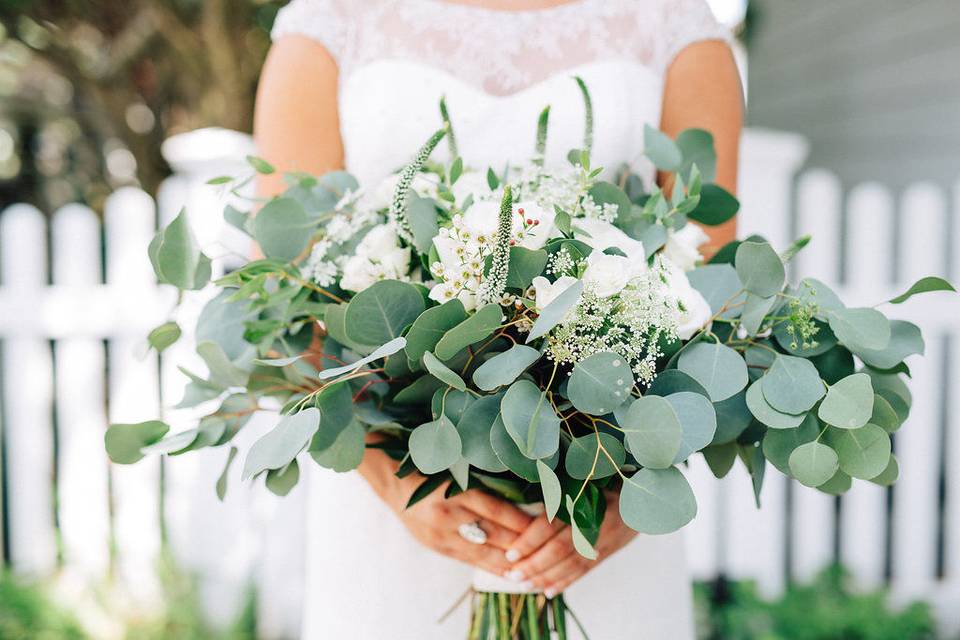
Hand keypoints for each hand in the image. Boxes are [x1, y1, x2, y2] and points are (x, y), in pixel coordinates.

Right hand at [394, 479, 534, 575]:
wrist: (396, 486)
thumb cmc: (434, 472)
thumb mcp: (458, 471)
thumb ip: (486, 483)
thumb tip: (526, 493)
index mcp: (456, 491)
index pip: (498, 510)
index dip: (523, 521)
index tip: (547, 525)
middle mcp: (449, 514)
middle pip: (494, 534)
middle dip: (523, 546)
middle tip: (550, 552)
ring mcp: (443, 534)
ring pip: (485, 554)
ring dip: (512, 564)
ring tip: (536, 572)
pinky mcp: (440, 547)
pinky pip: (473, 562)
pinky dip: (494, 568)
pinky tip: (512, 575)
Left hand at [504, 491, 636, 596]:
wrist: (644, 492)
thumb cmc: (606, 478)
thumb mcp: (584, 476)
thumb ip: (559, 486)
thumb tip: (523, 495)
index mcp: (582, 499)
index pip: (552, 524)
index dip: (530, 540)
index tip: (511, 553)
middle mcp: (594, 521)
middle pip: (560, 549)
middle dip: (534, 565)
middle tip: (513, 576)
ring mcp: (604, 538)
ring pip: (572, 563)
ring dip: (546, 577)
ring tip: (524, 586)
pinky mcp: (609, 550)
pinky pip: (586, 570)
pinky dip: (566, 581)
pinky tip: (548, 591)